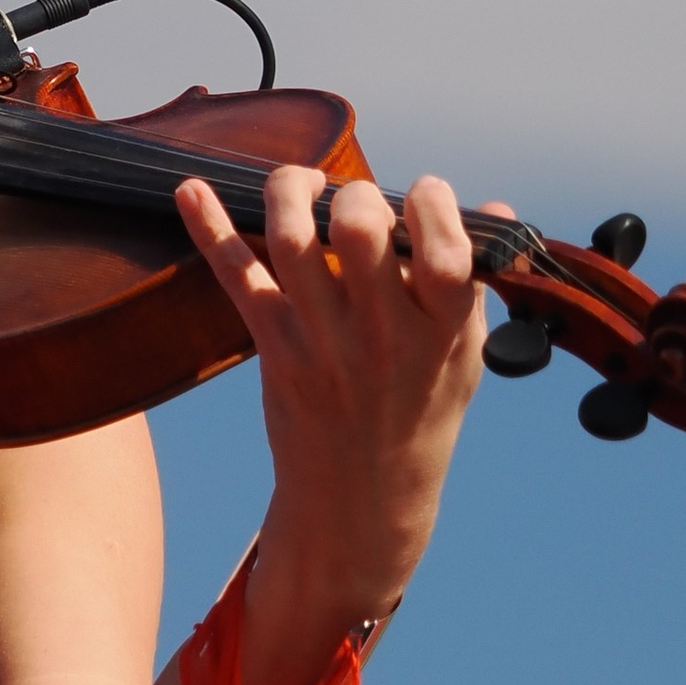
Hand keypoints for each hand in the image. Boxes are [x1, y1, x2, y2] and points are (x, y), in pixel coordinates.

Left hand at [176, 165, 493, 684]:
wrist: (359, 500)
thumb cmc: (419, 414)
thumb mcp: (464, 358)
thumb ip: (471, 284)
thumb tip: (494, 209)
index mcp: (439, 334)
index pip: (443, 254)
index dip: (431, 204)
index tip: (424, 194)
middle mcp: (380, 336)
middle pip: (358, 233)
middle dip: (354, 196)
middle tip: (353, 204)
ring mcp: (322, 343)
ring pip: (294, 242)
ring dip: (290, 192)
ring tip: (301, 184)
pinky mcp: (275, 349)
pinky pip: (238, 279)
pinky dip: (210, 230)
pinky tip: (191, 190)